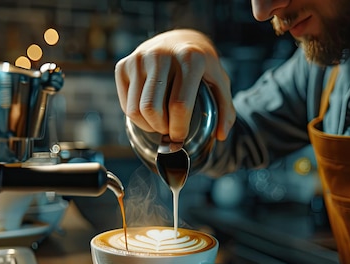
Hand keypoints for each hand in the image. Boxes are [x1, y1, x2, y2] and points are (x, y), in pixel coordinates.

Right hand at [115, 29, 235, 141]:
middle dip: (162, 129)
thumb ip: (226, 110)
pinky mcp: (124, 64)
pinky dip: (137, 118)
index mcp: (190, 58)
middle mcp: (161, 54)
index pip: (179, 105)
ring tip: (161, 123)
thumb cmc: (201, 66)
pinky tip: (149, 114)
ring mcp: (139, 58)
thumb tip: (220, 135)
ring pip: (136, 110)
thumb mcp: (220, 82)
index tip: (181, 137)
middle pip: (152, 109)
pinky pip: (126, 105)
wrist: (180, 40)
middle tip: (170, 130)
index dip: (179, 129)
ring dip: (148, 126)